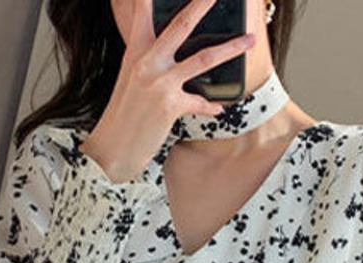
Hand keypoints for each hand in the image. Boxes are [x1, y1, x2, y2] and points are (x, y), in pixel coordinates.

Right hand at [81, 0, 257, 182]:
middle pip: (181, 24)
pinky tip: (218, 108)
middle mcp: (147, 62)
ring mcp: (160, 83)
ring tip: (249, 39)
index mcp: (135, 52)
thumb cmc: (123, 114)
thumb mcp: (131, 78)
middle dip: (203, 4)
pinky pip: (199, 102)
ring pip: (204, 58)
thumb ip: (149, 57)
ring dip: (231, 48)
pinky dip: (210, 106)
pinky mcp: (170, 106)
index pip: (142, 12)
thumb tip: (170, 46)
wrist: (113, 148)